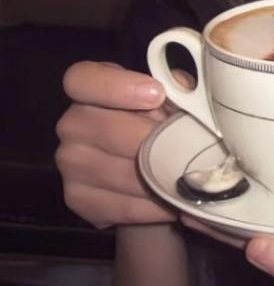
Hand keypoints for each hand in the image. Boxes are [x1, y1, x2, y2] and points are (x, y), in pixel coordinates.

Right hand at [55, 61, 177, 228]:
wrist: (148, 168)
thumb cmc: (162, 119)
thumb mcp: (172, 96)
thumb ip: (179, 89)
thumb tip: (192, 93)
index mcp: (90, 87)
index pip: (81, 79)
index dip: (115, 86)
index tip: (156, 94)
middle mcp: (72, 123)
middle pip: (106, 129)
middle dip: (154, 139)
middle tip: (188, 145)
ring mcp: (69, 163)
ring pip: (119, 172)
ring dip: (160, 177)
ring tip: (191, 176)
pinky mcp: (77, 199)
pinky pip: (121, 205)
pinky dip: (154, 205)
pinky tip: (175, 201)